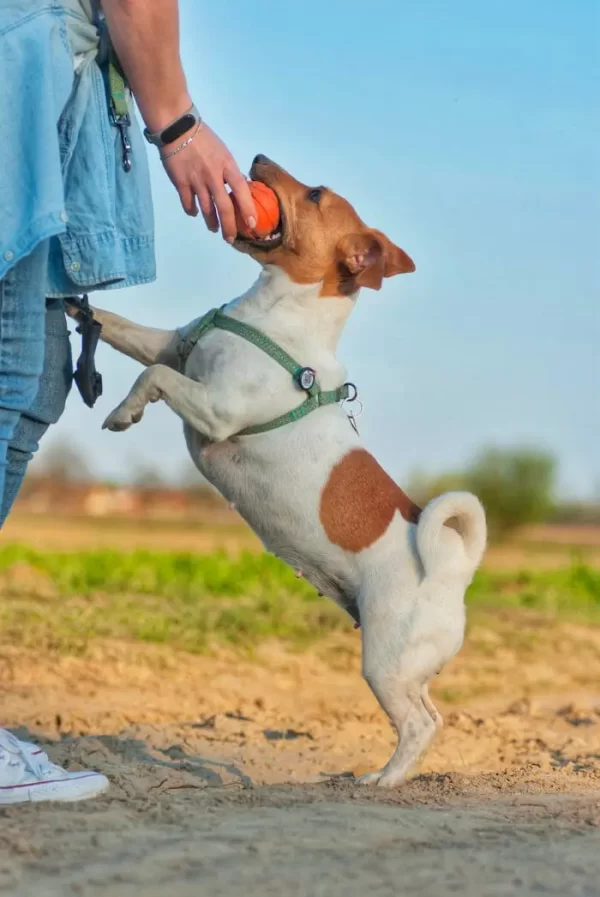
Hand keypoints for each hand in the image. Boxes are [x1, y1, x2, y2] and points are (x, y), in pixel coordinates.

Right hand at [161, 124, 255, 241]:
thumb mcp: (224, 153)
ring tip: (213, 228)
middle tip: (230, 238)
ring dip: (211, 222)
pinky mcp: (181, 183)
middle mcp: (213, 176)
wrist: (177, 129)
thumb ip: (229, 172)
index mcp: (227, 166)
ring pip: (206, 209)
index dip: (248, 209)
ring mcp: (196, 181)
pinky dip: (192, 211)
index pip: (241, 191)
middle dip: (228, 227)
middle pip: (224, 207)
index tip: (252, 224)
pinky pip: (188, 204)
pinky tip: (195, 213)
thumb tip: (237, 190)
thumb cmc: (204, 139)